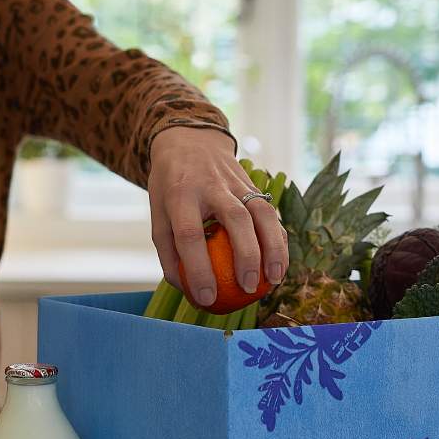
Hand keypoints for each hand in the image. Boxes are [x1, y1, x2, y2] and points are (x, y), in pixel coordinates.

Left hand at [147, 127, 288, 307]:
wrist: (190, 141)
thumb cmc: (171, 189)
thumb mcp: (158, 215)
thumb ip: (169, 253)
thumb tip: (189, 291)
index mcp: (180, 194)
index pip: (190, 234)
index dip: (198, 268)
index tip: (206, 298)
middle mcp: (210, 185)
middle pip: (235, 219)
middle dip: (245, 256)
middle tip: (247, 288)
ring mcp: (236, 182)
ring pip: (261, 213)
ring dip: (272, 247)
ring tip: (273, 280)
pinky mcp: (253, 184)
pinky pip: (271, 213)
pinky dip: (278, 239)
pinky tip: (280, 264)